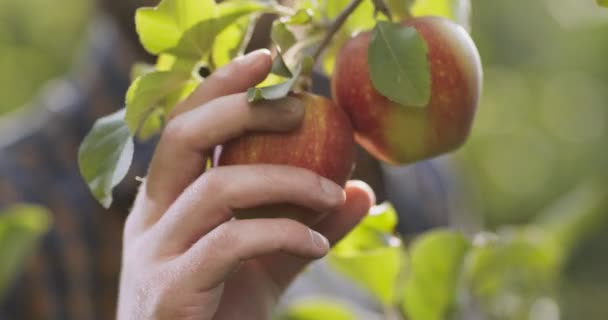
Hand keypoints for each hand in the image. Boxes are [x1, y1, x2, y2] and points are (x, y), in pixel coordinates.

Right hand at [117, 50, 374, 319]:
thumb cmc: (218, 310)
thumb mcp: (267, 261)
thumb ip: (306, 225)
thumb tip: (359, 189)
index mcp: (165, 199)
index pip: (185, 123)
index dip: (221, 85)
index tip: (268, 60)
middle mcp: (151, 217)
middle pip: (184, 136)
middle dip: (243, 109)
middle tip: (301, 106)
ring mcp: (155, 252)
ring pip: (217, 189)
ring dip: (287, 181)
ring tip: (333, 191)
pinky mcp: (171, 290)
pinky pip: (232, 242)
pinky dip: (283, 233)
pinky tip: (317, 245)